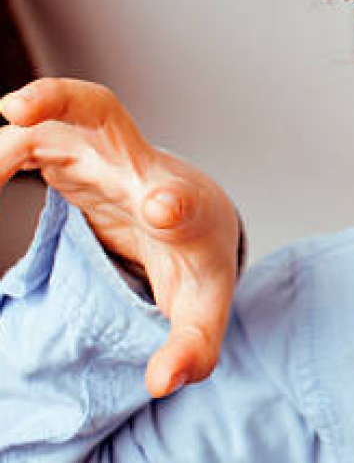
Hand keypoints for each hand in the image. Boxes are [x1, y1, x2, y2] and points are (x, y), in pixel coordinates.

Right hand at [0, 78, 241, 395]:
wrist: (196, 218)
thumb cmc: (198, 258)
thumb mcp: (204, 309)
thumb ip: (192, 347)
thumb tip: (162, 383)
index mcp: (185, 210)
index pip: (185, 200)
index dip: (175, 204)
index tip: (164, 209)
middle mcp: (139, 169)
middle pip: (107, 111)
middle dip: (64, 99)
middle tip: (17, 109)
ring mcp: (101, 154)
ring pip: (54, 117)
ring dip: (10, 135)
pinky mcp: (70, 155)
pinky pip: (29, 136)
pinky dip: (0, 152)